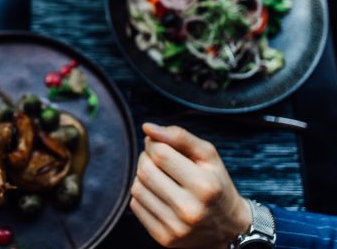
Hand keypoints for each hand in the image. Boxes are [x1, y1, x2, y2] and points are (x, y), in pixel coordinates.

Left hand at [131, 123, 250, 248]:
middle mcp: (190, 210)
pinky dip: (142, 194)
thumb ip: (180, 137)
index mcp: (205, 186)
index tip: (158, 144)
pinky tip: (158, 194)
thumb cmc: (216, 184)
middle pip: (146, 171)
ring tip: (158, 176)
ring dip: (142, 176)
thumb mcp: (208, 156)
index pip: (160, 154)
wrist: (228, 228)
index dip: (154, 143)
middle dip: (146, 158)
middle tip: (157, 158)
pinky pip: (135, 206)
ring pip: (137, 188)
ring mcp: (176, 228)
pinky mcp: (164, 238)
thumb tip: (147, 127)